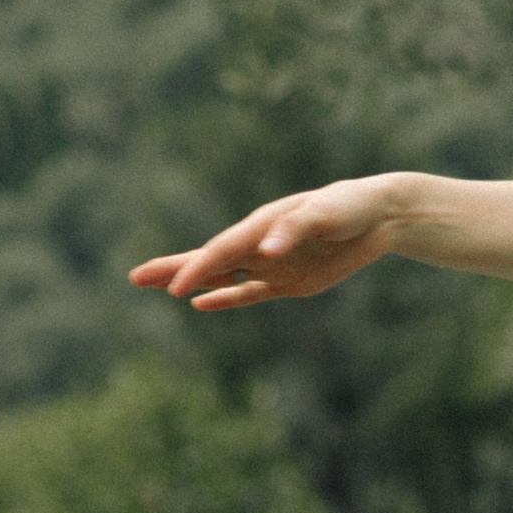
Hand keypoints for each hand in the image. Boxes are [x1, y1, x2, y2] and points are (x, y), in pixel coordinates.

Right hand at [130, 174, 409, 309]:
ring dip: (192, 282)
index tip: (175, 288)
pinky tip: (201, 304)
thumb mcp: (325, 214)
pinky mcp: (288, 281)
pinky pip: (249, 292)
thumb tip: (269, 246)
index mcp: (263, 226)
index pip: (223, 251)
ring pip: (222, 276)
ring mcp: (271, 263)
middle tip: (135, 277)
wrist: (378, 215)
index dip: (198, 269)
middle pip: (209, 260)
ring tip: (159, 287)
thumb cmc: (348, 208)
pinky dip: (226, 298)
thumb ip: (297, 228)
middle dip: (173, 268)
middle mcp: (259, 243)